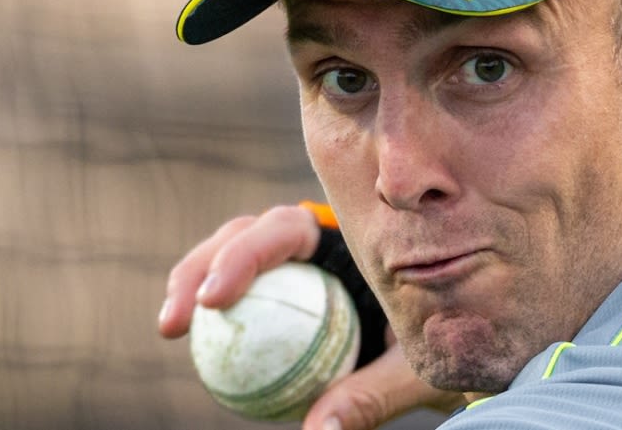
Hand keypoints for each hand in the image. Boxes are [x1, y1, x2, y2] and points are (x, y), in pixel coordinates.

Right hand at [158, 205, 465, 429]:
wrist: (451, 339)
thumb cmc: (441, 342)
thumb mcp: (413, 368)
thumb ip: (369, 394)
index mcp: (351, 233)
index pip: (287, 227)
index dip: (243, 255)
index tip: (214, 298)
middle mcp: (318, 239)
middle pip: (246, 234)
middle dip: (201, 266)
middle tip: (178, 318)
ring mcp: (296, 263)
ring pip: (233, 261)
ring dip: (193, 285)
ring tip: (170, 329)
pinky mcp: (281, 290)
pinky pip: (244, 303)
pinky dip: (217, 322)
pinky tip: (197, 353)